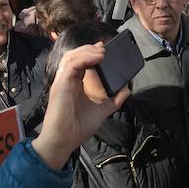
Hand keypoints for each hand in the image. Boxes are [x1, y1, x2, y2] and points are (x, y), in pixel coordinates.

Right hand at [32, 43, 128, 170]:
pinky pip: (71, 65)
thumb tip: (127, 90)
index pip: (79, 62)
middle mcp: (66, 80)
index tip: (103, 49)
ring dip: (87, 51)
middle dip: (88, 49)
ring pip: (71, 57)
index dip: (90, 53)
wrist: (64, 140)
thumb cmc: (78, 127)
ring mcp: (62, 81)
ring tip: (102, 52)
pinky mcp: (61, 84)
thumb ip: (114, 100)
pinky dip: (84, 58)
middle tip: (103, 47)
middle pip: (74, 56)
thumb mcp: (102, 110)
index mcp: (73, 84)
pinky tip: (97, 58)